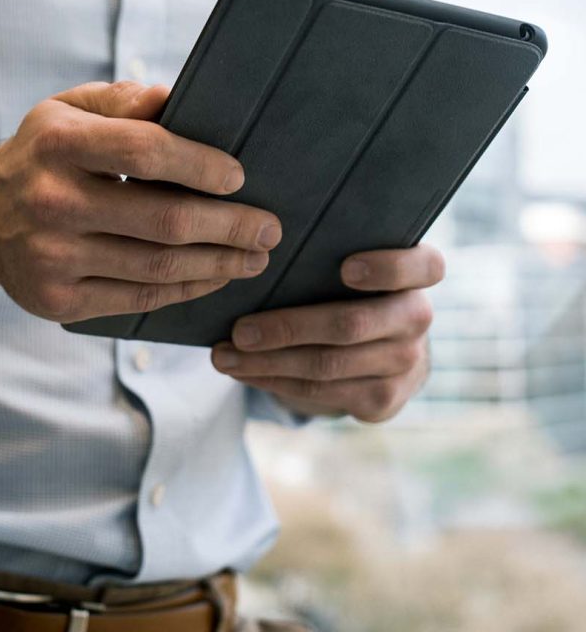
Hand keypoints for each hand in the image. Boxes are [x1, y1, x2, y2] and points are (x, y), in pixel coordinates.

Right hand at [0, 81, 281, 322]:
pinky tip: (214, 277)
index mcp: (58, 144)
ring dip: (219, 263)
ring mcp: (52, 258)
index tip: (240, 178)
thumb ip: (121, 101)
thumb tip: (180, 101)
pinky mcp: (57, 301)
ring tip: (255, 257)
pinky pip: (138, 298)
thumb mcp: (67, 110)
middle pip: (163, 220)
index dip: (200, 165)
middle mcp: (51, 202)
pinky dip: (186, 289)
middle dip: (230, 226)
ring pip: (158, 266)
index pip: (145, 151)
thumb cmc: (41, 156)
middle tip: (270, 229)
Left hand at [210, 244, 444, 421]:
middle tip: (240, 330)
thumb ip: (328, 251)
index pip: (424, 267)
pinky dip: (273, 381)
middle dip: (288, 328)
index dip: (387, 269)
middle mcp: (418, 319)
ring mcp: (404, 364)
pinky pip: (319, 392)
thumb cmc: (350, 289)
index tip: (345, 268)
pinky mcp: (382, 401)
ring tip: (224, 355)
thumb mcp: (351, 262)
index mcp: (418, 274)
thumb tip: (257, 246)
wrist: (381, 347)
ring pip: (326, 365)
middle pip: (351, 325)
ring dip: (267, 363)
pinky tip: (243, 371)